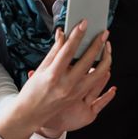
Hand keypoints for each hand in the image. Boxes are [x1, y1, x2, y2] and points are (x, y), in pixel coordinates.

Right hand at [0, 20, 111, 138]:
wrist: (31, 114)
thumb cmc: (32, 91)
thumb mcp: (40, 69)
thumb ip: (54, 51)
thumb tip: (62, 34)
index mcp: (53, 75)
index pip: (68, 51)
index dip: (77, 36)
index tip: (84, 24)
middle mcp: (66, 85)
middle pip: (87, 61)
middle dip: (98, 44)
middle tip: (104, 33)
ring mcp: (74, 93)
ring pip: (98, 74)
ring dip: (106, 59)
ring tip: (107, 47)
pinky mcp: (79, 98)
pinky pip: (96, 84)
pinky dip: (103, 72)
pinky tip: (104, 62)